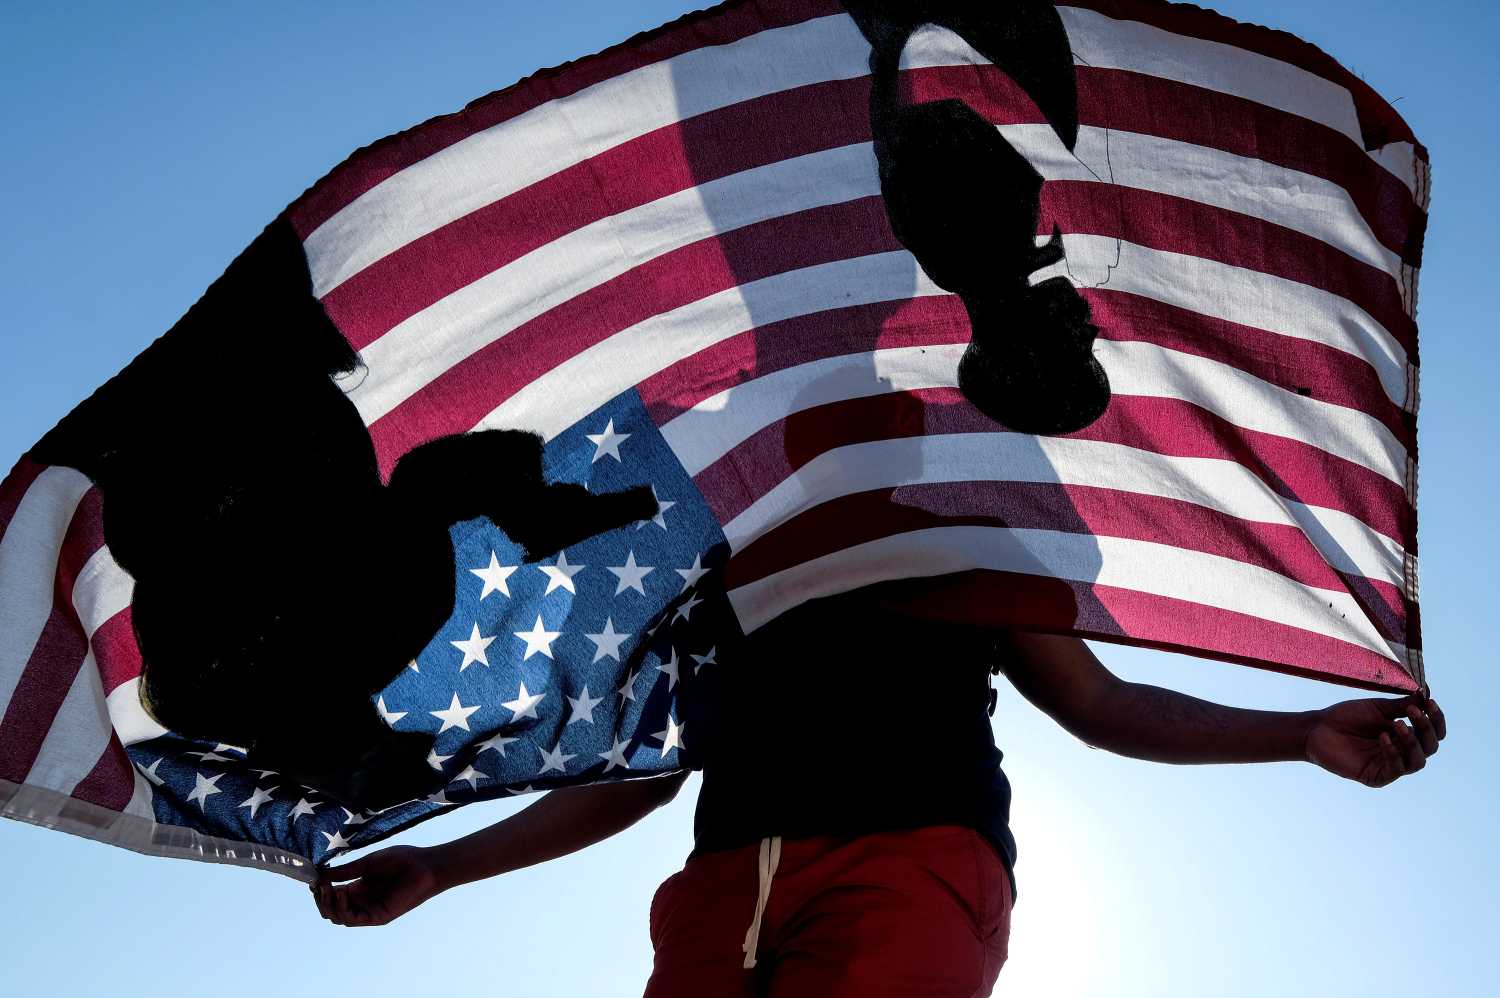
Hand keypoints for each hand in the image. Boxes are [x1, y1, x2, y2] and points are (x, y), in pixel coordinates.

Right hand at [311, 845, 443, 925]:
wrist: (425, 866)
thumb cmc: (401, 860)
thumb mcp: (368, 863)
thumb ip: (346, 871)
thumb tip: (320, 873)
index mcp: (358, 887)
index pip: (331, 895)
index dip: (319, 889)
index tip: (312, 878)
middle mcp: (361, 901)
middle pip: (331, 909)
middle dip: (320, 899)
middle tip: (318, 885)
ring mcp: (368, 910)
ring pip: (338, 917)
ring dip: (329, 904)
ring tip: (328, 889)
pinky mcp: (377, 917)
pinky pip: (353, 920)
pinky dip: (343, 909)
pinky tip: (342, 893)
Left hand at [1304, 695, 1445, 787]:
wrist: (1318, 728)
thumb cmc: (1346, 717)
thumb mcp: (1377, 708)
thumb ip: (1402, 705)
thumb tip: (1425, 694)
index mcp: (1405, 736)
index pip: (1432, 733)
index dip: (1436, 719)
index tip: (1430, 702)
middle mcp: (1402, 752)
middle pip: (1430, 747)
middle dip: (1426, 729)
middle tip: (1412, 712)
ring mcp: (1390, 766)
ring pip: (1418, 762)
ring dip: (1412, 742)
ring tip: (1398, 725)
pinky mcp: (1377, 777)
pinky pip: (1395, 769)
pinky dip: (1393, 752)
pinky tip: (1383, 737)